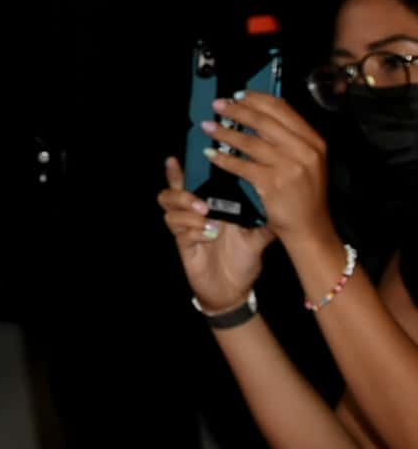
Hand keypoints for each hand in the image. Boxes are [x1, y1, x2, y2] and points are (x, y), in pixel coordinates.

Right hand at [158, 156, 269, 311]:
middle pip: (169, 193)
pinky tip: (209, 235)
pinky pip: (180, 232)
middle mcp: (193, 215)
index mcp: (208, 207)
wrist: (234, 290)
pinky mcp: (184, 247)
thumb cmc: (243, 259)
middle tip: (202, 200)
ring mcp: (186, 230)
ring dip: (187, 210)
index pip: (188, 184)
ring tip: (206, 215)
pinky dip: (194, 230)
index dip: (178, 171)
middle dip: (180, 189)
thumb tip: (279, 201)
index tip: (176, 158)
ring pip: (170, 210)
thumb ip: (264, 219)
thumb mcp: (258, 237)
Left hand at [198, 88, 334, 248]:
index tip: (237, 95)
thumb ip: (288, 138)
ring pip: (249, 141)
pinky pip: (240, 165)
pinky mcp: (272, 183)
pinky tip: (210, 153)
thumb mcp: (307, 160)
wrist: (311, 227)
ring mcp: (289, 166)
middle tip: (217, 105)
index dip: (256, 99)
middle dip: (236, 110)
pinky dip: (222, 158)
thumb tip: (257, 114)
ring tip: (207, 126)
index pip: (282, 109)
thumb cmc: (305, 193)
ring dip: (224, 132)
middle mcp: (304, 150)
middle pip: (263, 121)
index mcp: (314, 141)